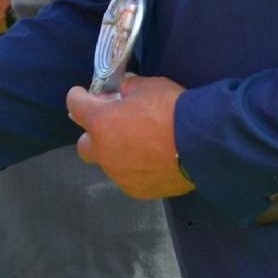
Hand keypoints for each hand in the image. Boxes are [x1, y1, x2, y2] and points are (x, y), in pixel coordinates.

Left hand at [66, 74, 194, 199]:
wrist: (202, 144)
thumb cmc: (172, 110)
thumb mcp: (148, 86)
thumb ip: (128, 88)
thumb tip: (123, 91)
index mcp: (100, 123)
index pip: (75, 106)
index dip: (78, 97)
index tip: (83, 95)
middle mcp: (104, 152)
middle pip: (85, 145)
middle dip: (93, 134)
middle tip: (111, 125)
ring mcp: (120, 174)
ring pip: (109, 164)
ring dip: (116, 152)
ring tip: (139, 145)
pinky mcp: (138, 190)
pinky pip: (129, 177)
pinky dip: (135, 168)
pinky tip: (152, 161)